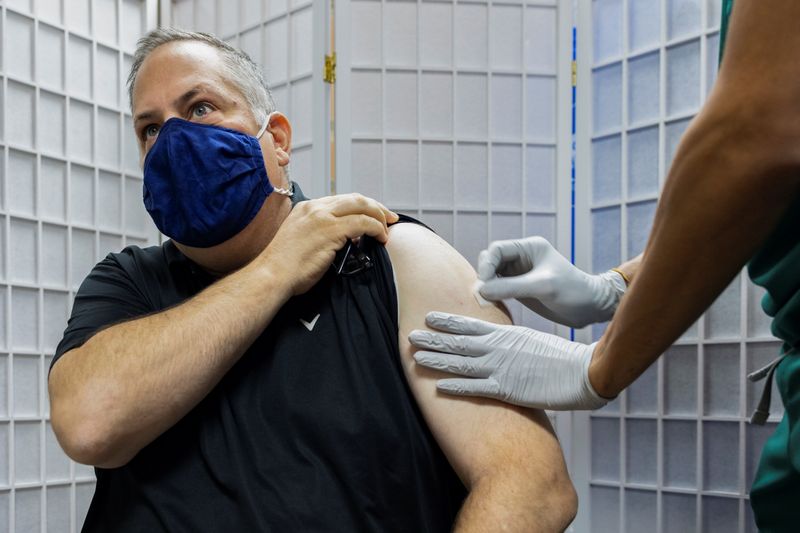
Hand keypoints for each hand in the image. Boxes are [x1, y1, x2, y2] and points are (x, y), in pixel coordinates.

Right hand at [260, 193, 397, 294]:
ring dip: (379, 216)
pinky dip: (376, 228)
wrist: (271, 275)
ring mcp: (323, 217)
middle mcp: (315, 208)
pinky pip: (363, 222)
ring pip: (361, 206)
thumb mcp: (301, 240)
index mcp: (307, 208)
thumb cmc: (284, 267)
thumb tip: (346, 240)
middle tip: (389, 217)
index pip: (341, 200)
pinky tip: (381, 237)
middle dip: (376, 206)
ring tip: (388, 228)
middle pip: (354, 198)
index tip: (374, 215)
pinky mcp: (331, 230)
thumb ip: (321, 234)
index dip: (362, 206)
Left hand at [409, 311, 609, 409]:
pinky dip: (456, 386)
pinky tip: (439, 386)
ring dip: (437, 360)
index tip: (428, 316)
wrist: (582, 371)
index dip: (447, 321)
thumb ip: (509, 341)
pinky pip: (475, 388)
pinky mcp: (507, 389)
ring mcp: (500, 368)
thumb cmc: (560, 357)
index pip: (470, 324)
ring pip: (460, 362)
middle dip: (432, 338)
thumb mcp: (530, 340)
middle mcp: (498, 348)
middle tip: (409, 336)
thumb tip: (496, 342)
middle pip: (458, 342)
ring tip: (416, 357)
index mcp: (505, 334)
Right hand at [477, 236, 625, 327]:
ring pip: (492, 275)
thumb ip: (511, 287)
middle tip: (483, 294)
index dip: (486, 265)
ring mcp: (519, 274)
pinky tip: (492, 305)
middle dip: (484, 275)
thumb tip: (481, 290)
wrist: (590, 308)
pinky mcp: (519, 289)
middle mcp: (522, 258)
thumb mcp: (542, 286)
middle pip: (490, 261)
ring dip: (486, 286)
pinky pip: (498, 288)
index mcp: (529, 247)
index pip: (497, 249)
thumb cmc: (573, 291)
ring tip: (486, 301)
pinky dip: (492, 295)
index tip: (485, 284)